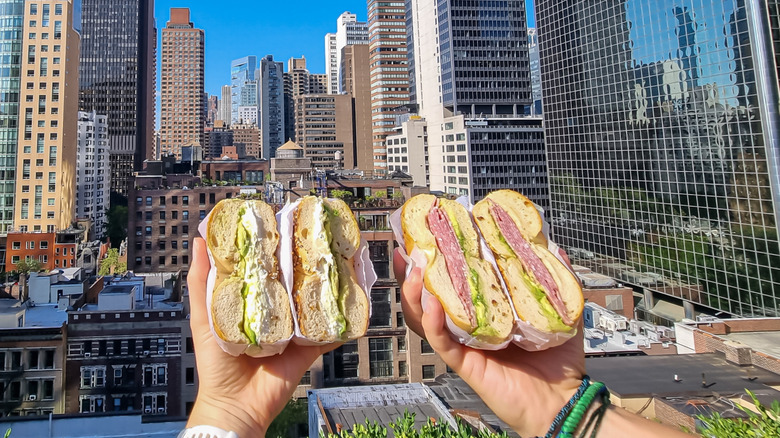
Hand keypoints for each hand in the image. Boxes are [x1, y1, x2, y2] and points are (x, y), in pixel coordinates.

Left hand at [187, 238, 336, 436]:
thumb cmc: (215, 363)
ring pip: (316, 302)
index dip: (275, 246)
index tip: (283, 221)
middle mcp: (276, 310)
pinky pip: (331, 332)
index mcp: (252, 300)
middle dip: (307, 261)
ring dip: (329, 285)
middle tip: (319, 239)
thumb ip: (201, 281)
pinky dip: (344, 320)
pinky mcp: (310, 347)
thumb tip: (197, 241)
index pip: (267, 267)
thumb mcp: (202, 316)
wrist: (235, 404)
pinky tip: (354, 300)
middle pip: (295, 280)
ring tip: (340, 262)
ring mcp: (295, 328)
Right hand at [394, 248, 585, 436]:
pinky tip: (431, 305)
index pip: (454, 280)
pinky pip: (441, 341)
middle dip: (412, 273)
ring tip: (413, 272)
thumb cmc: (558, 360)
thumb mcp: (559, 310)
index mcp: (485, 309)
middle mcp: (469, 324)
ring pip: (426, 318)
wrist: (562, 399)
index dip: (438, 260)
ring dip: (414, 294)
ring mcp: (463, 343)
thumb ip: (556, 280)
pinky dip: (433, 323)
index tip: (430, 235)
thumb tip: (555, 248)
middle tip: (407, 250)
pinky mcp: (464, 363)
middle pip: (429, 296)